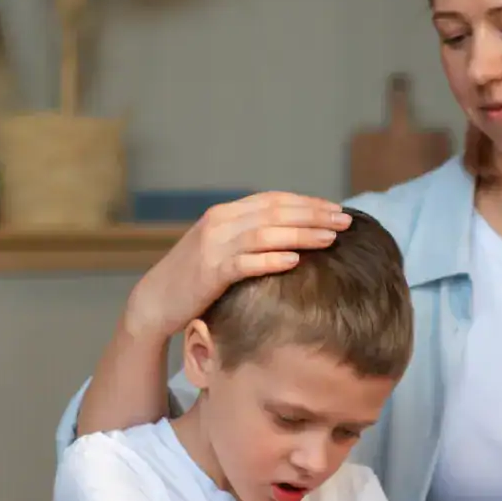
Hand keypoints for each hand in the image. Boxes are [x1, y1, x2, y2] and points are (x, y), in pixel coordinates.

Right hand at [125, 192, 352, 340]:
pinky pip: (245, 263)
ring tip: (330, 238)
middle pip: (275, 212)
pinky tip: (295, 261)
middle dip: (313, 214)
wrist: (157, 300)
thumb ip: (251, 237)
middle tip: (344, 221)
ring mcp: (214, 246)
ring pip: (265, 233)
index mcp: (226, 213)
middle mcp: (220, 223)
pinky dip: (271, 260)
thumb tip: (293, 236)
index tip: (336, 209)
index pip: (274, 200)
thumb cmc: (197, 279)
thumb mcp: (224, 249)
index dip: (307, 202)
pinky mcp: (210, 272)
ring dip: (301, 234)